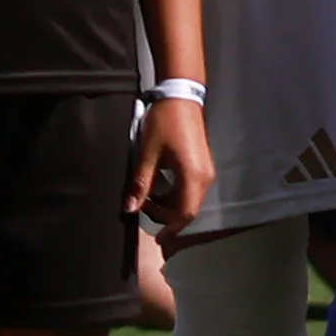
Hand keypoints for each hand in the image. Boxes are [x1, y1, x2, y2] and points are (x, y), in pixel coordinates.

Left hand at [138, 98, 217, 233]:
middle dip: (166, 216)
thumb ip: (140, 185)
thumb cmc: (163, 125)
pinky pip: (191, 189)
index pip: (185, 213)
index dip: (170, 228)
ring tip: (146, 197)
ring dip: (169, 205)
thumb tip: (129, 210)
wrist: (181, 97)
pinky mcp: (202, 165)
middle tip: (141, 207)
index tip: (155, 238)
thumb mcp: (147, 155)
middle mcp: (205, 177)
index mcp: (193, 177)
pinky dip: (175, 194)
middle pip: (189, 209)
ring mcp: (206, 170)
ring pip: (190, 200)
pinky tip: (158, 186)